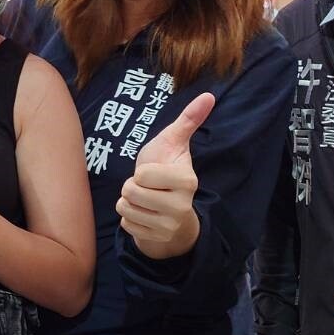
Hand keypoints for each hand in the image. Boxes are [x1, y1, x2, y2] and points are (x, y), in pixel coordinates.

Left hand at [116, 92, 213, 258]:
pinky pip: (125, 224)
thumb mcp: (175, 145)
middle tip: (147, 188)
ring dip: (128, 203)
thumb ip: (189, 120)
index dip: (141, 173)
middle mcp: (181, 206)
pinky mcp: (156, 240)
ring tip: (145, 201)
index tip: (154, 175)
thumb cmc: (168, 172)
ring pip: (124, 209)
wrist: (171, 213)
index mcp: (186, 181)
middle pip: (130, 192)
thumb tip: (209, 95)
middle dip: (132, 187)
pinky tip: (144, 216)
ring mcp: (169, 226)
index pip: (142, 175)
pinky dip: (130, 219)